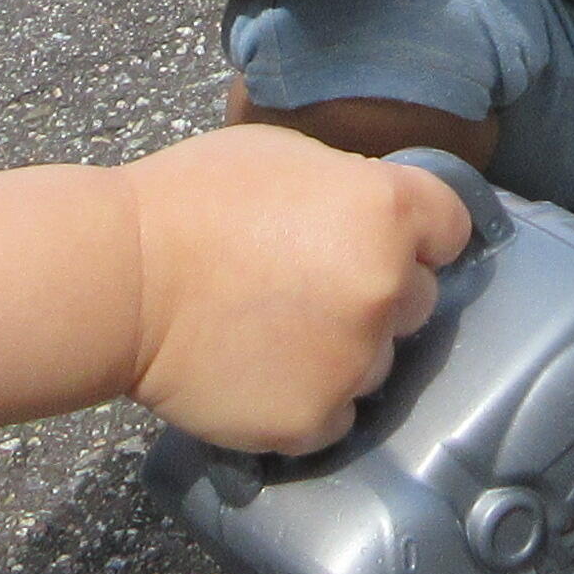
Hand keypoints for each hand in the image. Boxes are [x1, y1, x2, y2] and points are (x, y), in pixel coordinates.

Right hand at [118, 123, 472, 451]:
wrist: (121, 281)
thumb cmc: (191, 202)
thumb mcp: (285, 156)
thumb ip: (351, 185)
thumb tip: (376, 214)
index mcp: (388, 211)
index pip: (451, 229)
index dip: (419, 234)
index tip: (384, 241)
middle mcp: (387, 288)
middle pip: (419, 300)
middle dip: (376, 294)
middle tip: (309, 287)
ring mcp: (356, 360)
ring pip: (378, 362)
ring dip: (343, 352)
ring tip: (274, 332)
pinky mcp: (317, 417)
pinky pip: (337, 415)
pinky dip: (308, 400)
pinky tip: (261, 372)